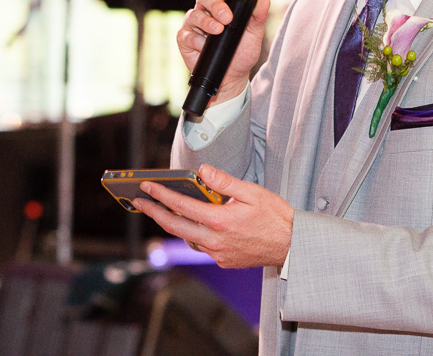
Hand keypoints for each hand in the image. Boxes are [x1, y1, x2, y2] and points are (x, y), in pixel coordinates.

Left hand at [133, 165, 292, 268]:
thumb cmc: (276, 217)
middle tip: (139, 202)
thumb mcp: (252, 192)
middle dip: (154, 212)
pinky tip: (192, 224)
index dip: (160, 194)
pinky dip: (193, 235)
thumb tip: (203, 171)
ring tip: (161, 210)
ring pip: (187, 238)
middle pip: (175, 226)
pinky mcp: (224, 261)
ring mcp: (218, 254)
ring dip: (173, 224)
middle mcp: (215, 240)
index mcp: (220, 220)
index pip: (181, 206)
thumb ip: (224, 182)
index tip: (146, 186)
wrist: (293, 246)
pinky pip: (201, 247)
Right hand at [177, 0, 270, 107]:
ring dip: (207, 22)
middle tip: (227, 17)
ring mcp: (194, 24)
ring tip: (219, 30)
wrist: (232, 77)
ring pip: (194, 14)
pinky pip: (186, 35)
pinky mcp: (185, 39)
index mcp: (224, 2)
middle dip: (216, 4)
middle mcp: (207, 10)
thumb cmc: (242, 52)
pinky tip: (205, 46)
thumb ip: (258, 17)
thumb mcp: (254, 35)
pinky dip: (197, 40)